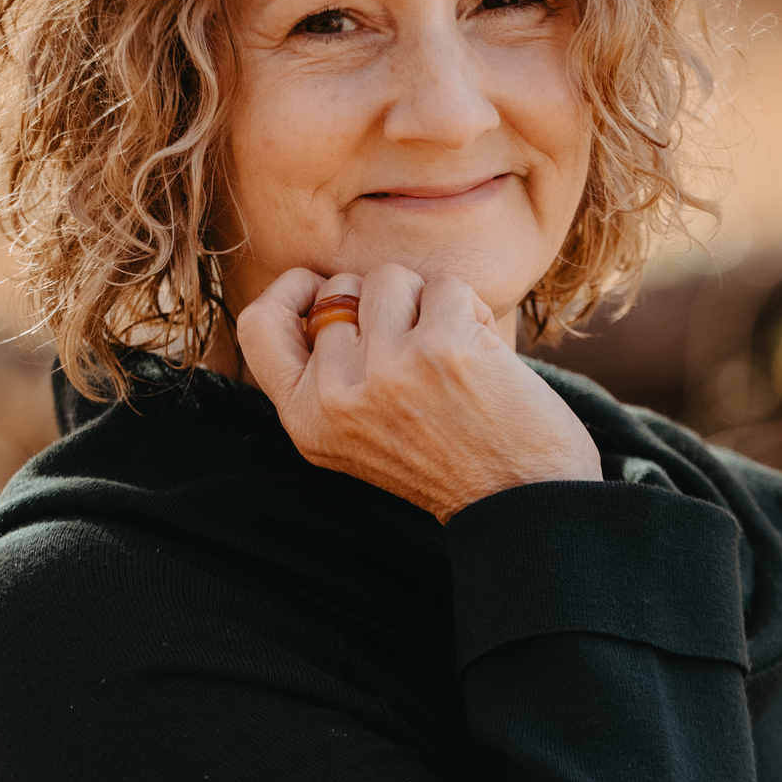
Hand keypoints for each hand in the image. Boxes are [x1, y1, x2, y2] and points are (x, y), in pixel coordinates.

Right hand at [236, 265, 601, 521]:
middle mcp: (336, 396)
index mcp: (307, 420)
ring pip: (389, 279)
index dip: (290, 291)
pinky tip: (482, 357)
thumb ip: (327, 375)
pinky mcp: (440, 347)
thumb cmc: (448, 462)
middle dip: (383, 303)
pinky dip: (471, 311)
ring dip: (426, 302)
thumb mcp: (357, 436)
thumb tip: (320, 291)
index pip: (259, 326)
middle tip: (417, 354)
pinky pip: (446, 286)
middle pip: (339, 290)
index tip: (322, 286)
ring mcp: (387, 369)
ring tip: (449, 354)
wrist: (522, 503)